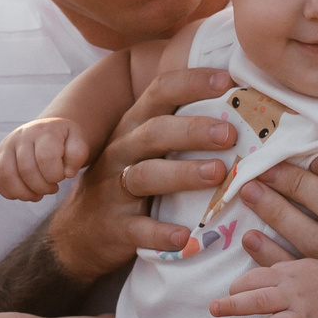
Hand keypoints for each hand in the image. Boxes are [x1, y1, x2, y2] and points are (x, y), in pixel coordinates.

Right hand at [0, 117, 92, 201]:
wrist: (49, 130)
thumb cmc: (65, 140)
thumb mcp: (78, 141)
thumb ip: (78, 155)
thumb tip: (68, 173)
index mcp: (44, 131)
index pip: (45, 158)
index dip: (55, 175)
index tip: (62, 177)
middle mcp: (21, 136)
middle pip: (26, 170)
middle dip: (42, 187)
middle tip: (52, 188)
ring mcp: (6, 146)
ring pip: (6, 175)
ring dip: (24, 193)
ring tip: (37, 194)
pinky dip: (9, 192)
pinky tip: (24, 192)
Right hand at [45, 66, 238, 280]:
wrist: (78, 233)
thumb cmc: (126, 182)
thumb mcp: (143, 150)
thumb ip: (179, 130)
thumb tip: (240, 111)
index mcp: (133, 127)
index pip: (159, 93)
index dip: (191, 83)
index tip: (227, 81)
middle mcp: (121, 152)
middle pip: (154, 133)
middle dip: (193, 130)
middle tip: (230, 134)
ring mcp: (114, 190)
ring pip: (145, 176)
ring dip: (183, 173)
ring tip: (218, 174)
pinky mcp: (115, 227)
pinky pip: (138, 229)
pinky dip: (161, 233)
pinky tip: (186, 237)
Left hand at [212, 258, 317, 317]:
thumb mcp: (298, 264)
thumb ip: (271, 257)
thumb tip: (247, 237)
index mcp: (287, 278)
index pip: (256, 279)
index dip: (240, 287)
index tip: (232, 294)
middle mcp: (294, 298)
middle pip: (261, 299)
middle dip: (236, 304)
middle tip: (214, 309)